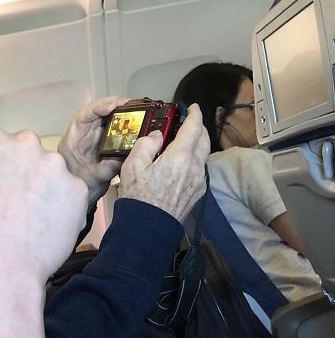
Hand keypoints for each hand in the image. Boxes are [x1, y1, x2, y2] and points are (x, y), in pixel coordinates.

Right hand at [0, 126, 88, 285]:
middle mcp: (26, 144)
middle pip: (30, 155)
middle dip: (26, 176)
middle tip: (16, 208)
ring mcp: (55, 166)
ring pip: (54, 177)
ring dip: (47, 194)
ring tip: (34, 225)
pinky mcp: (77, 191)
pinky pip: (72, 200)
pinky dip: (65, 214)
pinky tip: (48, 234)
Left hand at [57, 96, 127, 201]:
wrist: (81, 196)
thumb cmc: (83, 187)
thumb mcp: (96, 179)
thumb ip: (109, 167)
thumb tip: (126, 155)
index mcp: (72, 141)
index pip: (83, 116)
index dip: (98, 108)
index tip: (113, 106)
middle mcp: (81, 134)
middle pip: (96, 112)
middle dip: (114, 105)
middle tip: (131, 105)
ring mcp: (91, 136)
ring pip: (105, 117)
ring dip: (120, 112)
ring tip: (135, 110)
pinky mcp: (101, 139)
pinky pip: (111, 126)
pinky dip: (122, 123)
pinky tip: (133, 122)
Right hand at [116, 103, 208, 223]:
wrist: (148, 229)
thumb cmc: (138, 199)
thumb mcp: (132, 166)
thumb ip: (146, 144)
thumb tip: (156, 136)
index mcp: (180, 157)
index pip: (194, 127)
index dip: (195, 114)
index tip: (193, 108)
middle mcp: (195, 167)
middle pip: (204, 140)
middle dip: (198, 128)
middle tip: (188, 124)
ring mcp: (199, 182)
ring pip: (204, 155)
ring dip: (197, 145)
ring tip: (183, 144)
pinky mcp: (197, 193)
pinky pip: (200, 170)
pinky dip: (195, 161)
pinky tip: (182, 164)